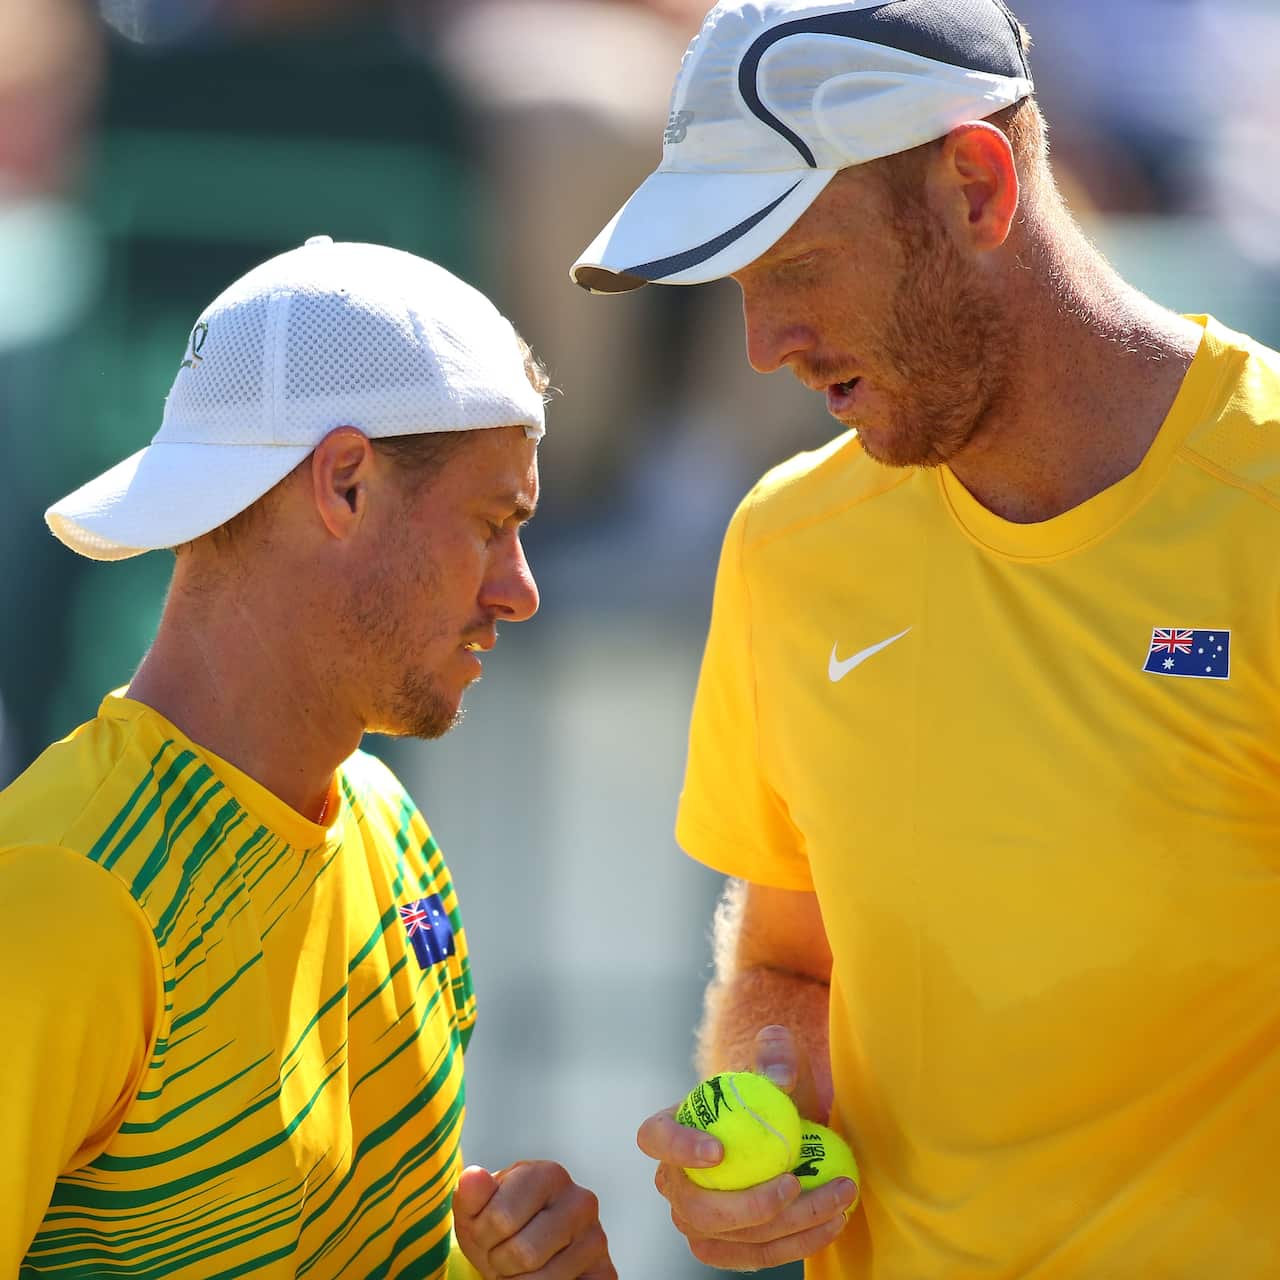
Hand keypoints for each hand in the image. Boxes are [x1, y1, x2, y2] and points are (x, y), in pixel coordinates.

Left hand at [452, 1161, 616, 1278]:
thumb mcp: (476, 1210)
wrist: (526, 1248)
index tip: (486, 1232)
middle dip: (501, 1262)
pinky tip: (542, 1276)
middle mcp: (581, 1201)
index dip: (482, 1236)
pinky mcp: (605, 1272)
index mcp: (548, 1174)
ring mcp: (596, 1237)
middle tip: (503, 1254)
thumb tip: (473, 1176)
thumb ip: (472, 1194)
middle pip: (522, 1253)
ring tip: (520, 1267)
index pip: (500, 1218)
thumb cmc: (498, 1226)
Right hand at [637, 1026, 857, 1269]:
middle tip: (795, 1183)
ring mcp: (697, 1222)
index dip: (678, 1149)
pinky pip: (760, 1255)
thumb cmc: (770, 1090)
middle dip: (750, 1205)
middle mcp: (675, 1183)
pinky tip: (832, 1222)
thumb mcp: (779, 1060)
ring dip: (790, 1226)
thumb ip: (778, 1055)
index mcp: (670, 1128)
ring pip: (736, 1238)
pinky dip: (798, 1243)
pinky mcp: (726, 1248)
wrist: (784, 1125)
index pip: (656, 1138)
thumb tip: (781, 1078)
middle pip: (697, 1209)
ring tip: (837, 1200)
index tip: (718, 1151)